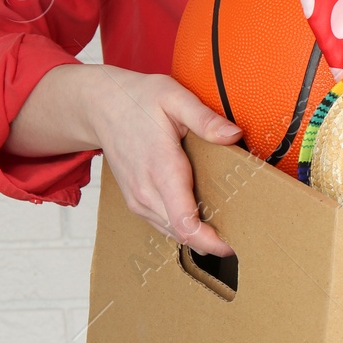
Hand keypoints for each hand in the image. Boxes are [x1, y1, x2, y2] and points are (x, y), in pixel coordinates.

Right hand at [8, 65, 242, 255]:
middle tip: (243, 237)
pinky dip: (183, 228)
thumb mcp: (174, 97)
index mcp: (161, 170)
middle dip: (212, 242)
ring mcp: (138, 199)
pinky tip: (203, 220)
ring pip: (172, 233)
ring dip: (198, 237)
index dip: (210, 241)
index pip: (185, 222)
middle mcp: (147, 191)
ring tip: (228, 231)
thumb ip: (204, 119)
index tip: (234, 245)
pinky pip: (163, 225)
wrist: (100, 106)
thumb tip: (234, 134)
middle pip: (182, 234)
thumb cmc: (138, 100)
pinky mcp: (136, 201)